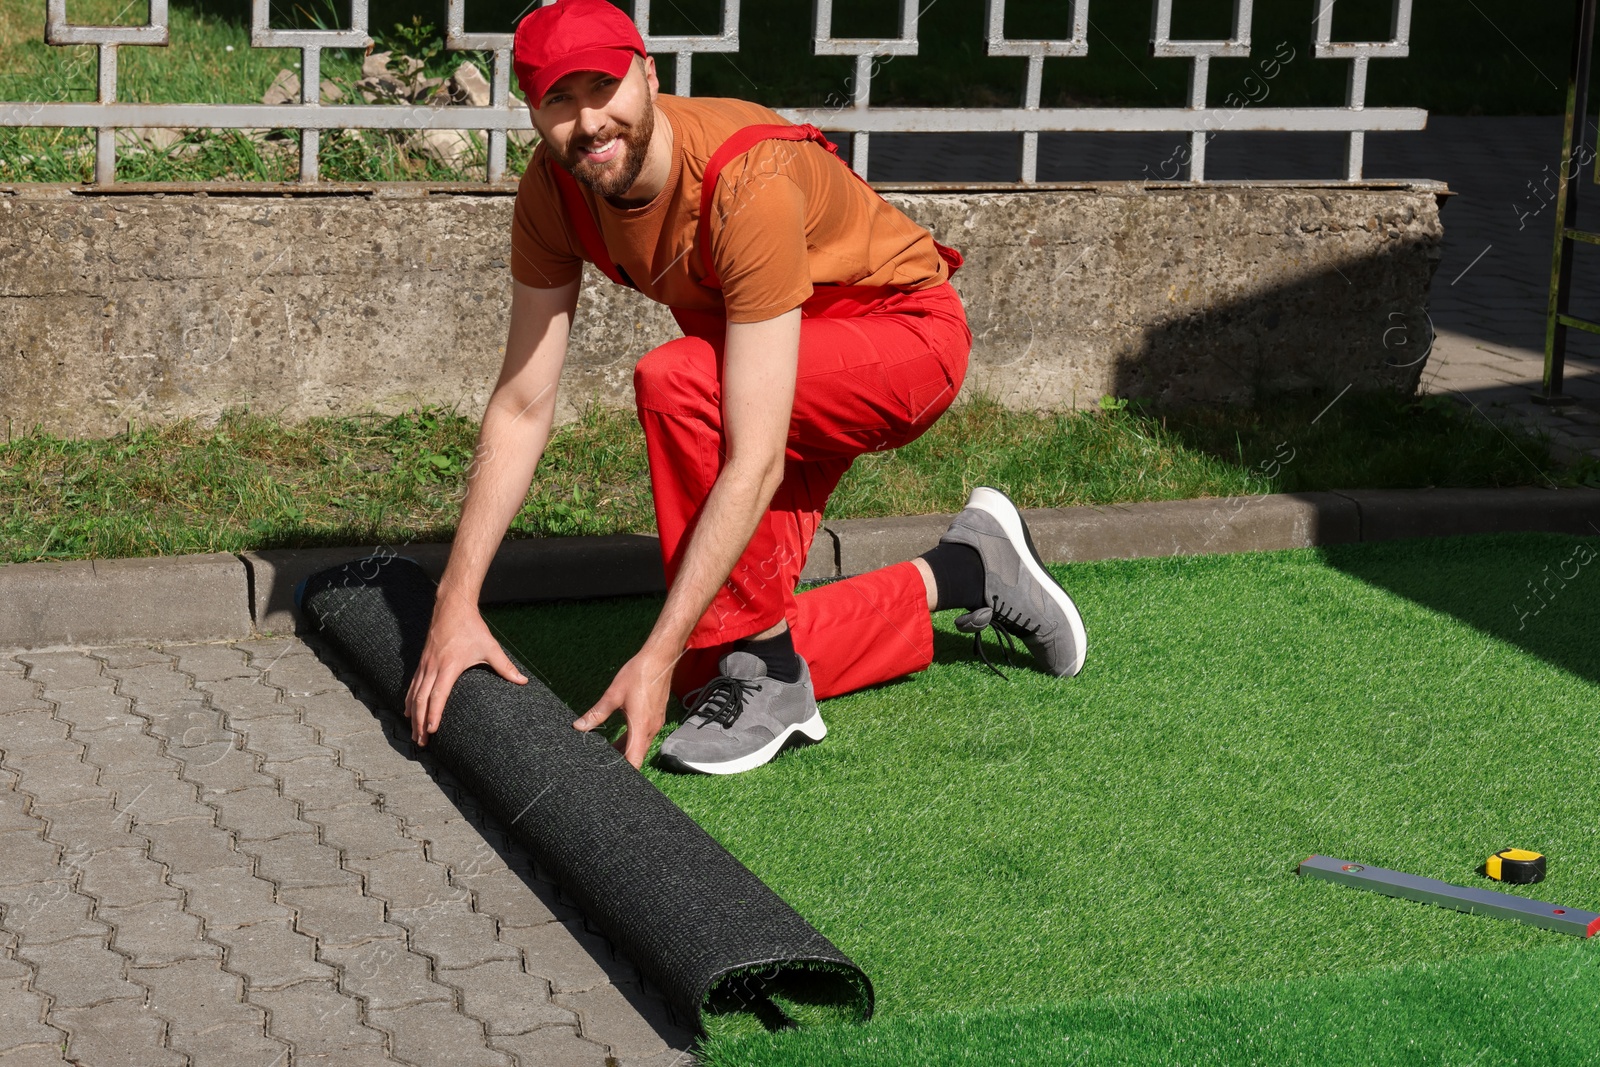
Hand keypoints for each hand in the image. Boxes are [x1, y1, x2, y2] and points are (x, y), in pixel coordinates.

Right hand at [405, 599, 526, 746]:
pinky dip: (409, 699)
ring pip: (414, 693)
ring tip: (413, 733)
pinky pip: (412, 684)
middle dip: (419, 722)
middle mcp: (433, 667)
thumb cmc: (472, 627)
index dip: (433, 713)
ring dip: (412, 714)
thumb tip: (523, 681)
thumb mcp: (490, 647)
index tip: (431, 730)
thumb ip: (505, 666)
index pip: (438, 695)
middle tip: (420, 741)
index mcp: (449, 665)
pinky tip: (407, 710)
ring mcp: (425, 664)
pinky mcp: (422, 661)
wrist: (452, 606)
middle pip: (421, 699)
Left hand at [572, 646, 677, 768]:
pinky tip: (620, 736)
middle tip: (603, 765)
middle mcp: (650, 729)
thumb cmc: (639, 675)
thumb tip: (579, 726)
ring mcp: (655, 723)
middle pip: (636, 755)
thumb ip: (596, 713)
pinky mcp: (655, 717)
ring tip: (608, 752)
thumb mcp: (613, 695)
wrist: (660, 659)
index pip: (634, 761)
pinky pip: (643, 735)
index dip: (624, 772)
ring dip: (625, 750)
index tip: (612, 778)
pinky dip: (632, 740)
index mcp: (640, 727)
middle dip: (621, 762)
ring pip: (639, 745)